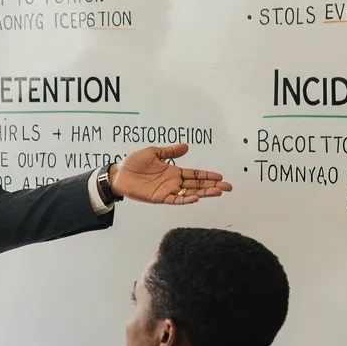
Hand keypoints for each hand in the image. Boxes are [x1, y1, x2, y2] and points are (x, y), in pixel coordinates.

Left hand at [110, 144, 231, 203]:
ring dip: (204, 193)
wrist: (119, 174)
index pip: (195, 174)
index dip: (208, 175)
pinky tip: (196, 197)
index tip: (221, 176)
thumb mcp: (153, 152)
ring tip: (217, 192)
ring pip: (190, 193)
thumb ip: (169, 151)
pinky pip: (175, 199)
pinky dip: (186, 199)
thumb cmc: (133, 164)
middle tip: (227, 187)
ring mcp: (167, 190)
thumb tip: (186, 146)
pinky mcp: (159, 198)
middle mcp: (173, 182)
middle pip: (197, 185)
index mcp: (173, 171)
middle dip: (213, 186)